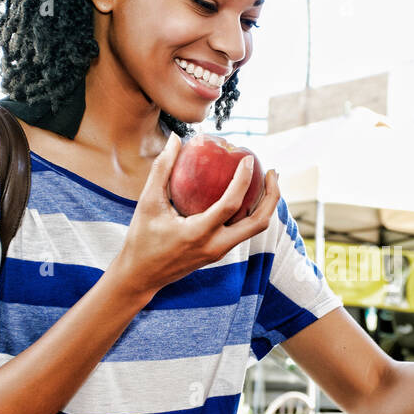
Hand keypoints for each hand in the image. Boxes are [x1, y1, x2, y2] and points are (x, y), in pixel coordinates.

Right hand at [111, 132, 279, 295]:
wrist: (141, 275)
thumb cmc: (141, 238)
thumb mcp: (147, 203)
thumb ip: (162, 169)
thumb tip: (176, 138)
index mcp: (198, 234)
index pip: (230, 205)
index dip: (243, 180)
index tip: (248, 159)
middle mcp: (215, 245)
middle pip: (259, 223)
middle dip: (272, 196)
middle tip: (272, 171)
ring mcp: (220, 251)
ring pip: (255, 229)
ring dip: (266, 205)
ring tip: (266, 180)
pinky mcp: (219, 252)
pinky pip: (244, 231)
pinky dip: (252, 212)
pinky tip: (248, 193)